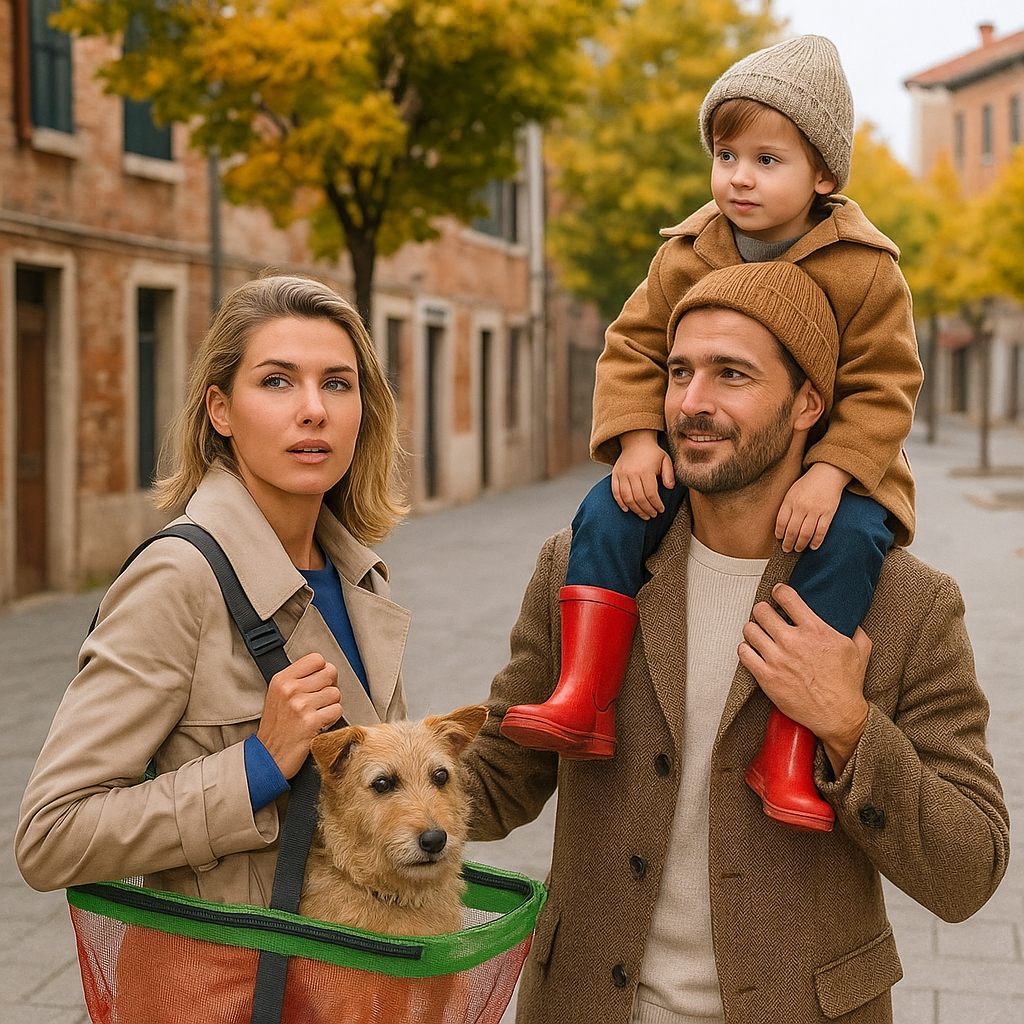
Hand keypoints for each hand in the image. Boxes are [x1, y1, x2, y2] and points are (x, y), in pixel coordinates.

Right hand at [256, 653, 341, 778]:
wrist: (268, 757)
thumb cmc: (276, 727)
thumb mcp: (278, 695)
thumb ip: (298, 679)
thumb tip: (325, 669)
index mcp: (282, 679)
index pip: (316, 659)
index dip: (323, 670)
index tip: (318, 682)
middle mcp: (290, 689)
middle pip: (330, 673)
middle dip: (330, 687)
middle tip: (320, 700)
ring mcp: (300, 705)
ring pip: (336, 693)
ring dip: (331, 705)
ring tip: (317, 714)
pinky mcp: (311, 722)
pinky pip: (337, 710)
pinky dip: (332, 718)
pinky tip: (319, 724)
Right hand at [612, 430, 675, 518]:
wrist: (636, 441)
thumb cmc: (653, 453)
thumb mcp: (666, 460)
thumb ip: (669, 474)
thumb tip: (670, 488)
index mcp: (646, 470)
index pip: (651, 493)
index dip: (656, 504)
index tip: (661, 510)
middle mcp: (632, 473)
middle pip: (639, 498)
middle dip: (647, 510)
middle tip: (653, 515)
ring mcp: (622, 474)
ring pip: (627, 498)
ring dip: (635, 509)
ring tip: (643, 515)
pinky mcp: (615, 475)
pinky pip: (616, 492)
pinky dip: (620, 503)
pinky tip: (627, 509)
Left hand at [738, 583, 871, 774]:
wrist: (838, 715)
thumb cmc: (848, 684)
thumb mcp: (860, 649)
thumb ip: (854, 628)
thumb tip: (849, 618)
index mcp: (815, 630)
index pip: (787, 597)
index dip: (779, 592)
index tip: (777, 593)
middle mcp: (793, 641)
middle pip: (762, 611)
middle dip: (763, 610)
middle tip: (765, 615)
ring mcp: (777, 659)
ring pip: (750, 630)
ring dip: (753, 629)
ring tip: (758, 633)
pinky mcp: (766, 677)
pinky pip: (744, 653)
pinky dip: (746, 649)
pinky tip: (753, 651)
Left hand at [775, 463, 852, 552]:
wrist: (827, 473)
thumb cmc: (808, 483)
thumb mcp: (792, 491)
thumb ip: (787, 506)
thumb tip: (782, 526)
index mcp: (790, 500)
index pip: (781, 522)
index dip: (779, 533)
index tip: (779, 539)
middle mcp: (801, 506)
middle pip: (792, 531)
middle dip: (788, 543)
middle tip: (787, 549)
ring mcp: (815, 510)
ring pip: (805, 534)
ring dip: (800, 544)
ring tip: (798, 549)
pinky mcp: (828, 513)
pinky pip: (821, 531)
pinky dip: (816, 541)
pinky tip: (813, 546)